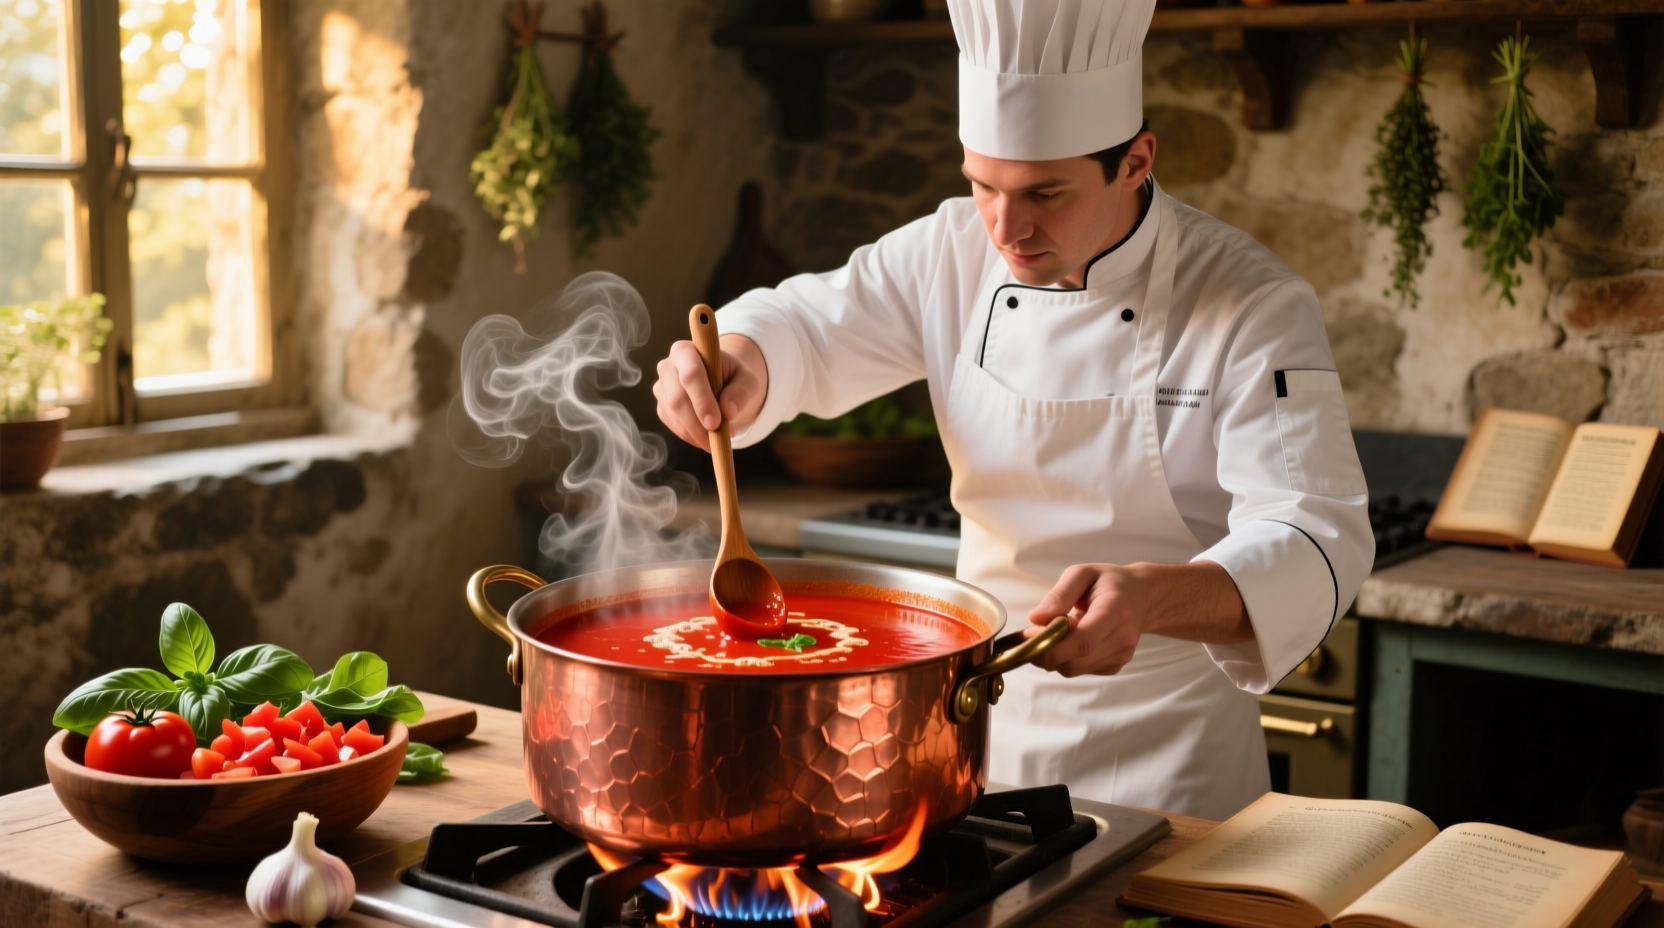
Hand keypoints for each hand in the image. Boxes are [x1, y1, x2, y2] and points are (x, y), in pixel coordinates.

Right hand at [654, 333, 768, 450]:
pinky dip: (691, 436)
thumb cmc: (733, 375)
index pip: (690, 375)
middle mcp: (667, 366)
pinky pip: (673, 426)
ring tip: (720, 439)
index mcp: (686, 351)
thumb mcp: (747, 379)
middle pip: (677, 398)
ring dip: (696, 433)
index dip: (702, 400)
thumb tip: (728, 411)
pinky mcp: (661, 406)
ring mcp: (661, 387)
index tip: (715, 423)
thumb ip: (741, 391)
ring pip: (673, 415)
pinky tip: (708, 437)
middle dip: (698, 423)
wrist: (721, 379)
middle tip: (718, 438)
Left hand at [1024, 564, 1147, 676]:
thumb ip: (1058, 595)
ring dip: (1056, 655)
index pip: (1083, 641)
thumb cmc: (1108, 582)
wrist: (1141, 596)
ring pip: (1073, 669)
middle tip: (1034, 633)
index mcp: (1115, 610)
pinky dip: (1068, 658)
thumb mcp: (1082, 574)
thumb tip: (1035, 618)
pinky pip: (1080, 670)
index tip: (1028, 637)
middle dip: (1046, 652)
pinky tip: (1074, 639)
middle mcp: (1122, 637)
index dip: (1051, 646)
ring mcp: (1121, 655)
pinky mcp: (1115, 666)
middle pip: (1075, 661)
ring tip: (1061, 631)